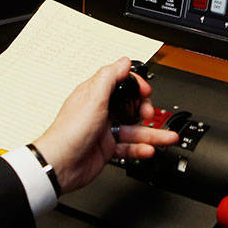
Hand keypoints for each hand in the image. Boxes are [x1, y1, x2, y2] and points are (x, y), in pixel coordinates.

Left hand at [33, 57, 176, 192]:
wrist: (60, 165)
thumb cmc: (69, 132)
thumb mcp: (92, 98)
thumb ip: (109, 77)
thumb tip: (123, 61)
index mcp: (95, 95)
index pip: (120, 82)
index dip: (135, 85)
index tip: (146, 91)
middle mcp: (101, 111)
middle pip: (131, 106)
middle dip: (145, 109)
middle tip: (150, 114)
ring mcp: (105, 130)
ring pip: (134, 129)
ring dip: (152, 133)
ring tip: (167, 137)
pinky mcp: (107, 149)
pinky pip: (129, 147)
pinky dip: (140, 148)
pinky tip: (148, 149)